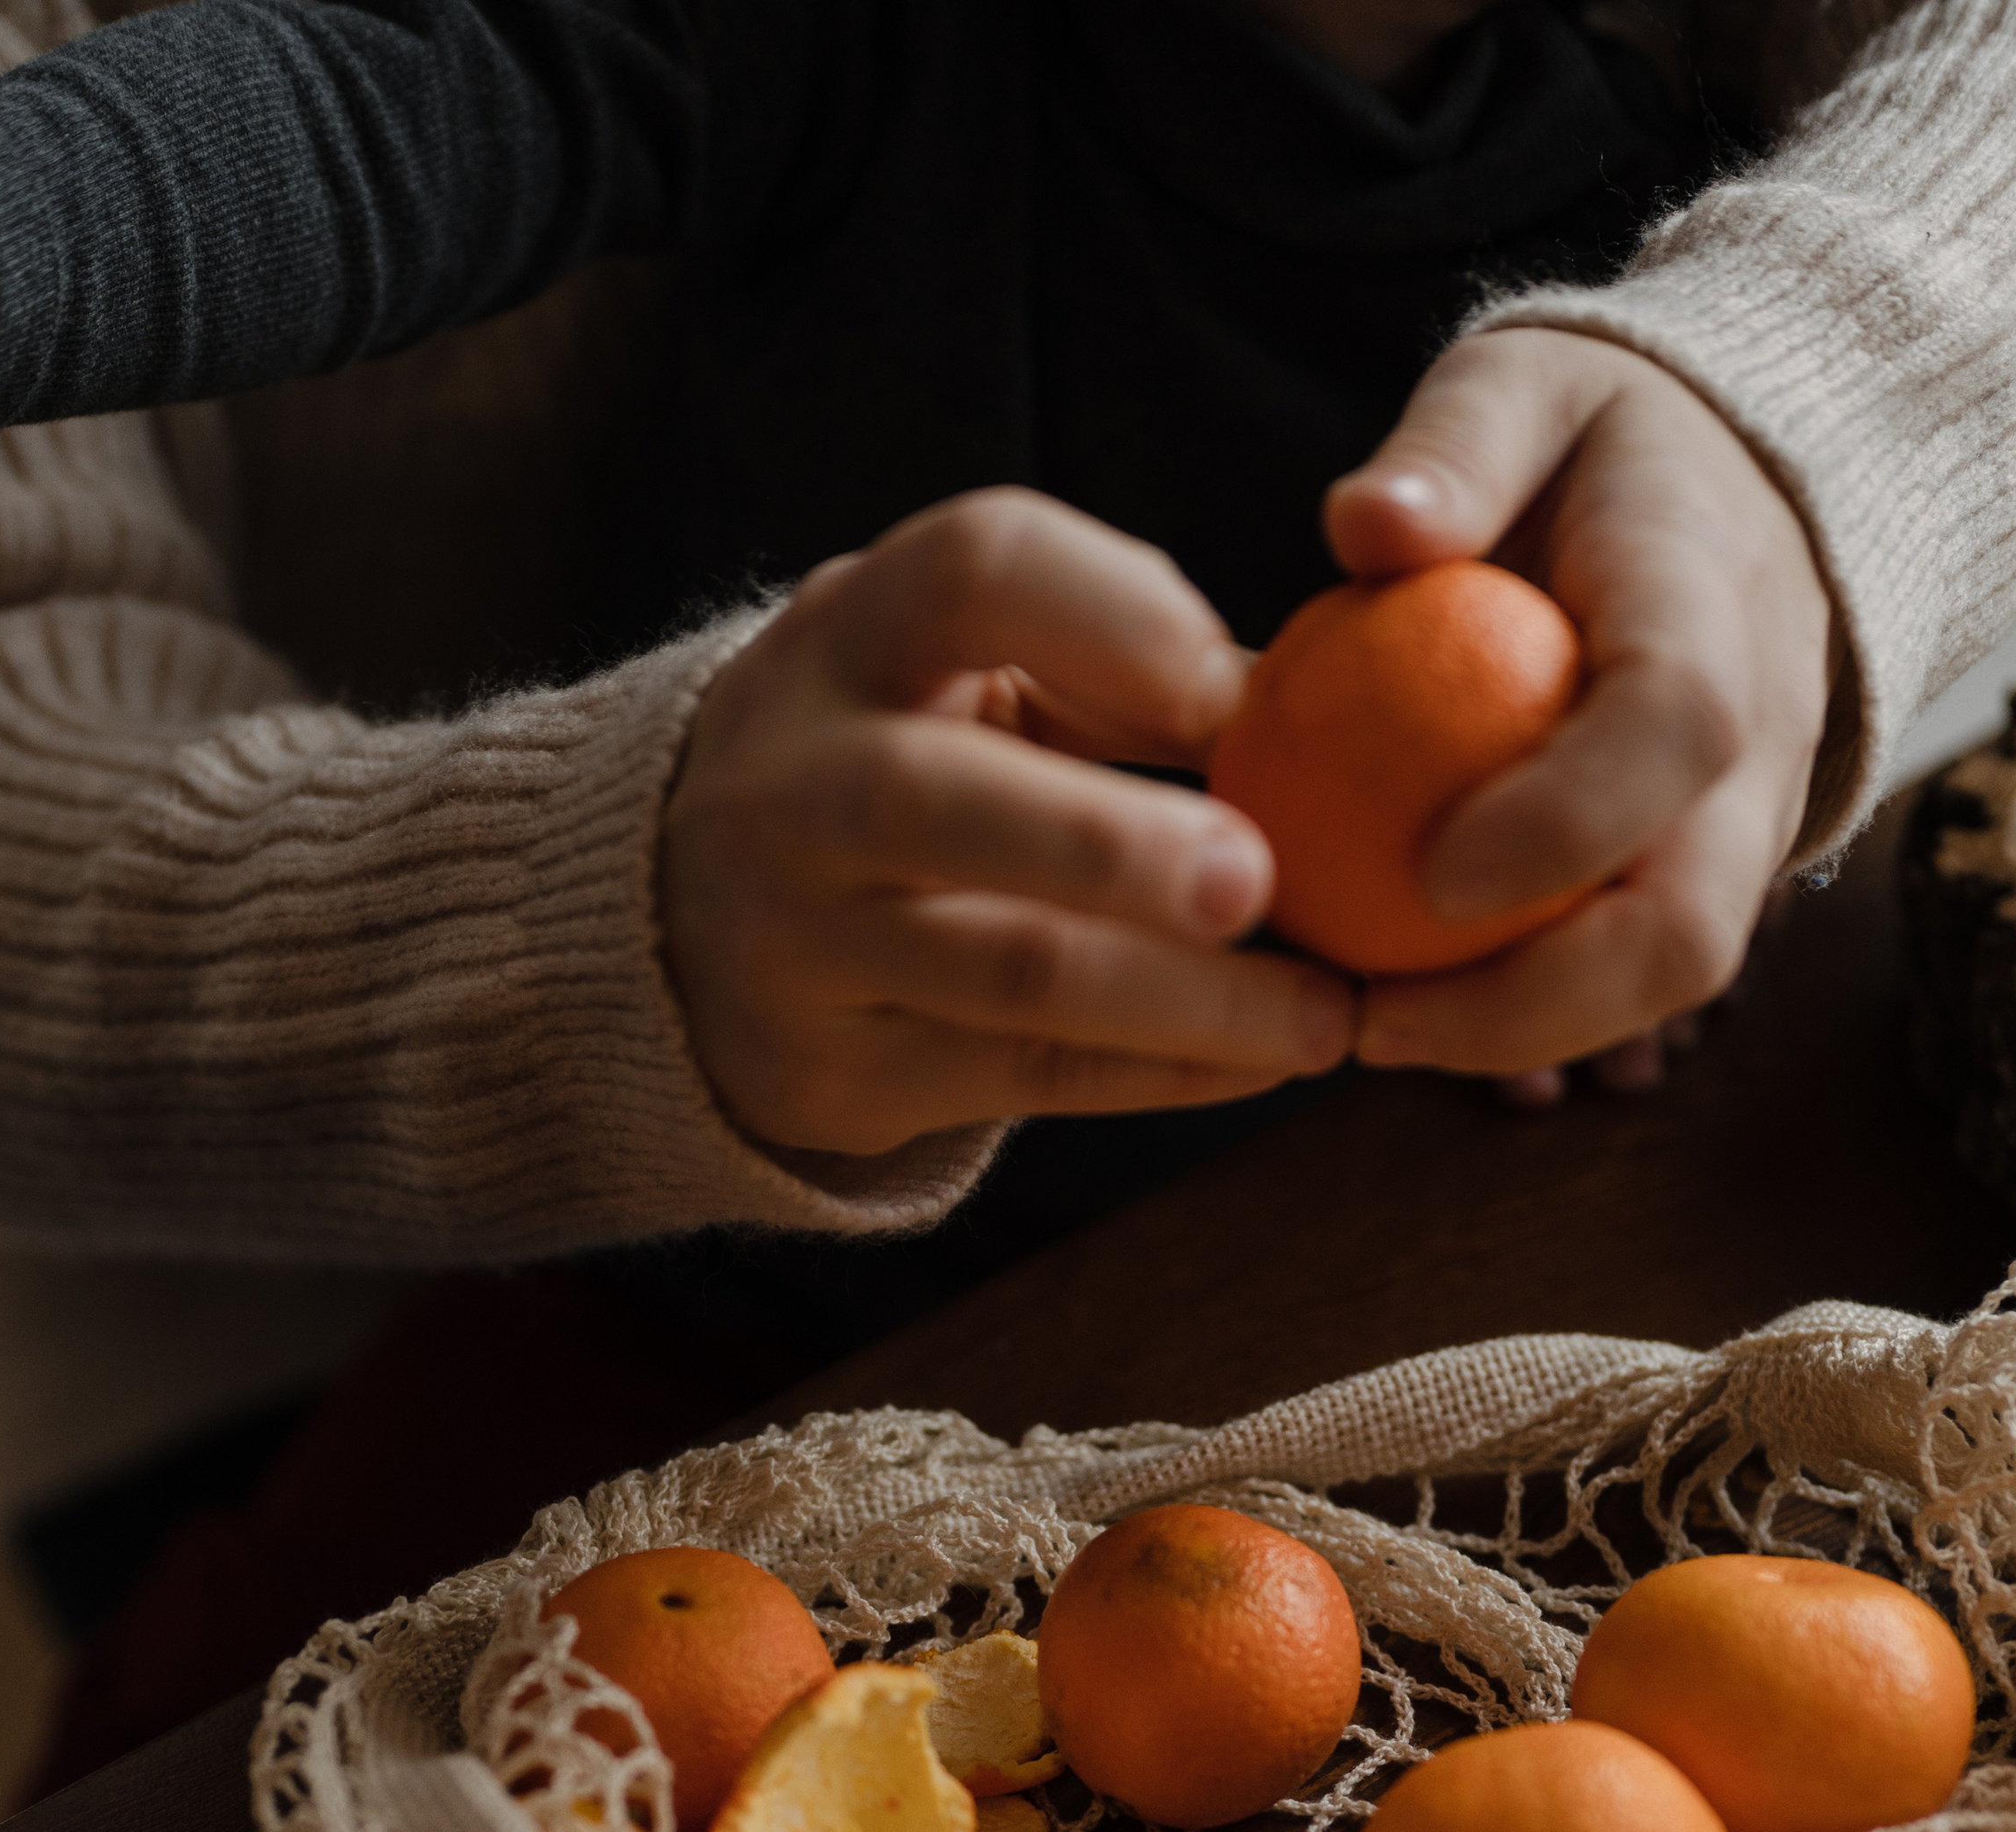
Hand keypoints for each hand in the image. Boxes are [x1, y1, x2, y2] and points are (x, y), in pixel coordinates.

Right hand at [659, 489, 1352, 1153]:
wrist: (690, 929)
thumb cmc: (894, 763)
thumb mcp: (960, 675)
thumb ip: (1114, 670)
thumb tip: (1308, 714)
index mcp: (851, 633)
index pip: (974, 570)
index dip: (1120, 619)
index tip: (1236, 697)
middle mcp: (795, 779)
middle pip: (937, 797)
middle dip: (1116, 844)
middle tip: (1264, 881)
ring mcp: (796, 937)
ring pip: (1003, 967)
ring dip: (1184, 997)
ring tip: (1325, 1019)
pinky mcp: (830, 1071)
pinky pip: (1020, 1077)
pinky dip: (1158, 1073)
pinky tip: (1261, 1063)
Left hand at [1325, 327, 1835, 1078]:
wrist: (1733, 489)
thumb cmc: (1597, 445)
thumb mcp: (1523, 388)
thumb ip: (1455, 447)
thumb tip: (1366, 525)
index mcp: (1712, 605)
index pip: (1675, 728)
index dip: (1567, 820)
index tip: (1429, 872)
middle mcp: (1761, 740)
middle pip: (1690, 923)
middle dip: (1535, 1006)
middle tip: (1371, 1021)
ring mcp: (1745, 828)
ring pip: (1669, 983)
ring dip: (1518, 1038)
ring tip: (1368, 1030)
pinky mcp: (1707, 878)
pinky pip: (1627, 982)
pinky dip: (1519, 1018)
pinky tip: (1397, 1011)